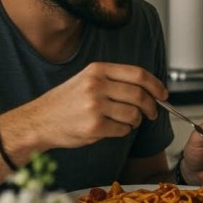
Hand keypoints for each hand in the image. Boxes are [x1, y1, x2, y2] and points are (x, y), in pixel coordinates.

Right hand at [8, 62, 164, 151]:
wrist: (39, 121)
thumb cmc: (64, 102)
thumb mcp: (86, 79)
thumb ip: (113, 80)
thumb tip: (147, 88)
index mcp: (97, 70)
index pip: (137, 74)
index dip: (155, 84)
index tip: (163, 93)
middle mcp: (96, 86)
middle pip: (139, 95)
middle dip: (151, 107)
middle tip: (152, 113)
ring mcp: (95, 107)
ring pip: (133, 114)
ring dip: (135, 121)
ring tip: (125, 122)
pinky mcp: (94, 127)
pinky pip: (122, 130)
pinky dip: (122, 132)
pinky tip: (111, 129)